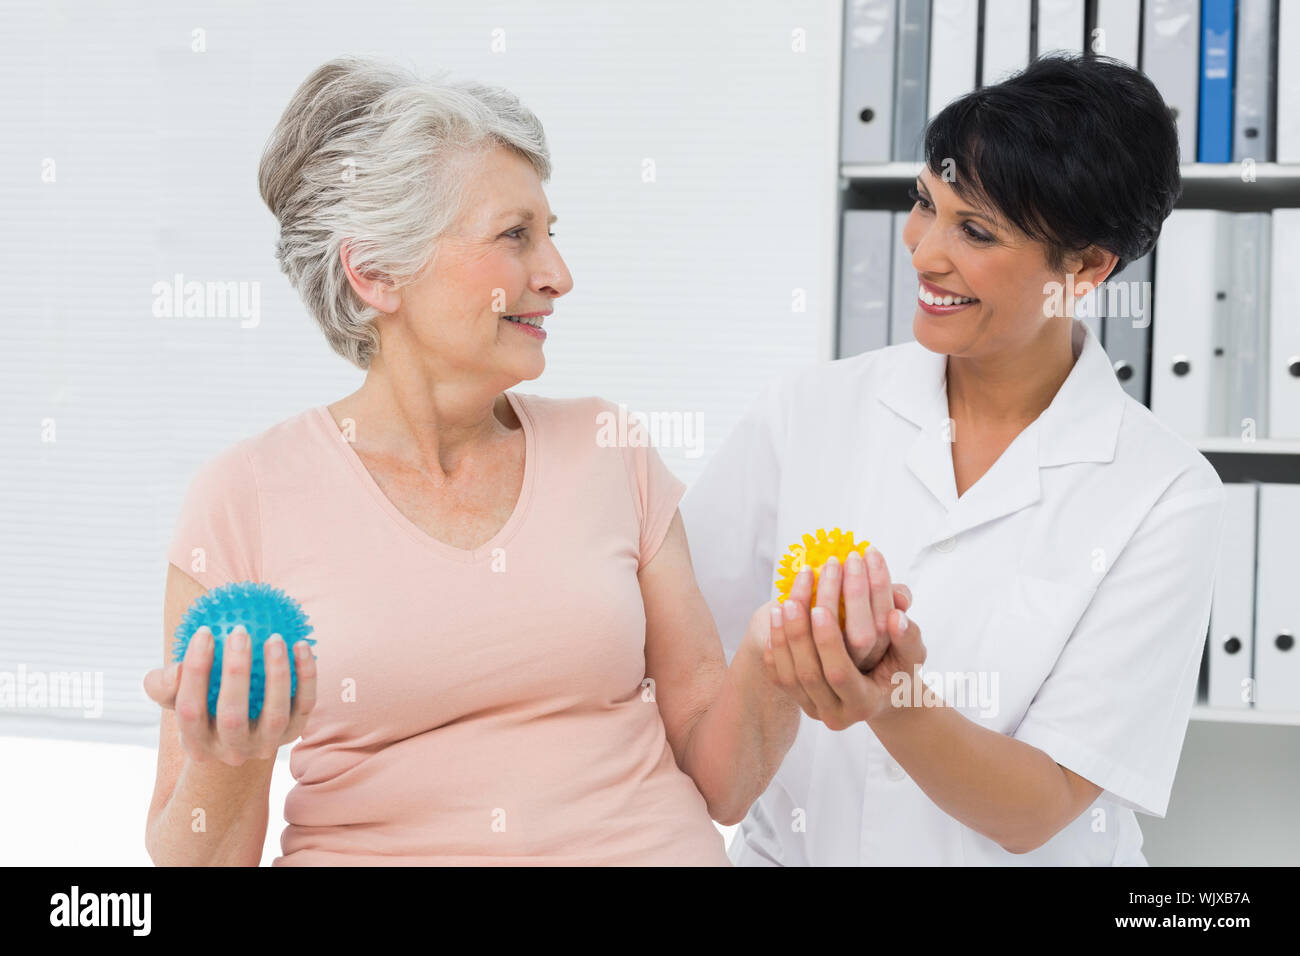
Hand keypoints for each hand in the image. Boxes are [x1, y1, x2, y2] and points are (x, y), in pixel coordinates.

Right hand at [142, 625, 317, 765]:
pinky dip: (307, 676)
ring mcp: (265, 745)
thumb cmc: (202, 701)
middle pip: (232, 716)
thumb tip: (176, 670)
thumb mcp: (174, 696)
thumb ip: (163, 684)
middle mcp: (231, 750)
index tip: (204, 631)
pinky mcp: (294, 732)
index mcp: (195, 742)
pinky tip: (302, 645)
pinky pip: (304, 704)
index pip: (190, 710)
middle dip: (235, 672)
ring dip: (276, 674)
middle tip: (238, 632)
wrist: (241, 730)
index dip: (195, 671)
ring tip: (275, 637)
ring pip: (274, 713)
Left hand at [762, 557, 929, 728]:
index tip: (819, 607)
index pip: (839, 674)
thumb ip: (909, 637)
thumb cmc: (898, 670)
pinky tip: (776, 618)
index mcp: (864, 704)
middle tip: (794, 599)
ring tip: (783, 602)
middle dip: (800, 633)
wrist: (881, 694)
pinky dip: (775, 646)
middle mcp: (835, 714)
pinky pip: (778, 675)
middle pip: (809, 673)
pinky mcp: (797, 700)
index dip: (828, 642)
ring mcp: (813, 709)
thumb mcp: (912, 656)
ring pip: (789, 675)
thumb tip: (897, 616)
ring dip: (783, 637)